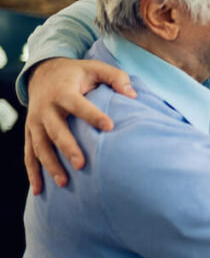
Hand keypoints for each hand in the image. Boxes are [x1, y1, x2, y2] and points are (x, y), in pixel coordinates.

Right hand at [25, 58, 135, 193]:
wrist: (43, 73)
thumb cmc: (77, 73)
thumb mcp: (96, 67)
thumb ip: (116, 77)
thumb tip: (133, 94)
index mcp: (63, 92)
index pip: (78, 105)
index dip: (93, 115)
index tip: (110, 126)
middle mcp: (46, 109)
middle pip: (56, 130)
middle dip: (68, 148)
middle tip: (82, 164)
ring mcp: (36, 123)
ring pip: (40, 146)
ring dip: (50, 165)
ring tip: (64, 183)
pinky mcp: (31, 133)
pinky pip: (29, 155)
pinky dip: (33, 172)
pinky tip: (39, 190)